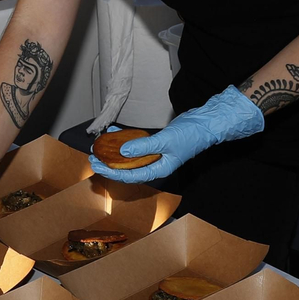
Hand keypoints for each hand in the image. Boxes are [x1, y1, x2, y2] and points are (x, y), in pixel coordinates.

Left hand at [89, 87, 264, 181]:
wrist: (206, 123)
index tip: (97, 165)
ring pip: (130, 155)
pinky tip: (114, 132)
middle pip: (127, 168)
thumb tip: (122, 150)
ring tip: (99, 145)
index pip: (130, 176)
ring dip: (115, 151)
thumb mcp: (165, 141)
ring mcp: (155, 153)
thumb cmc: (191, 135)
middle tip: (92, 157)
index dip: (111, 172)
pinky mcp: (155, 142)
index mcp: (159, 170)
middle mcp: (155, 164)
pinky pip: (136, 144)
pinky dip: (125, 139)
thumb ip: (143, 146)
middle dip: (109, 163)